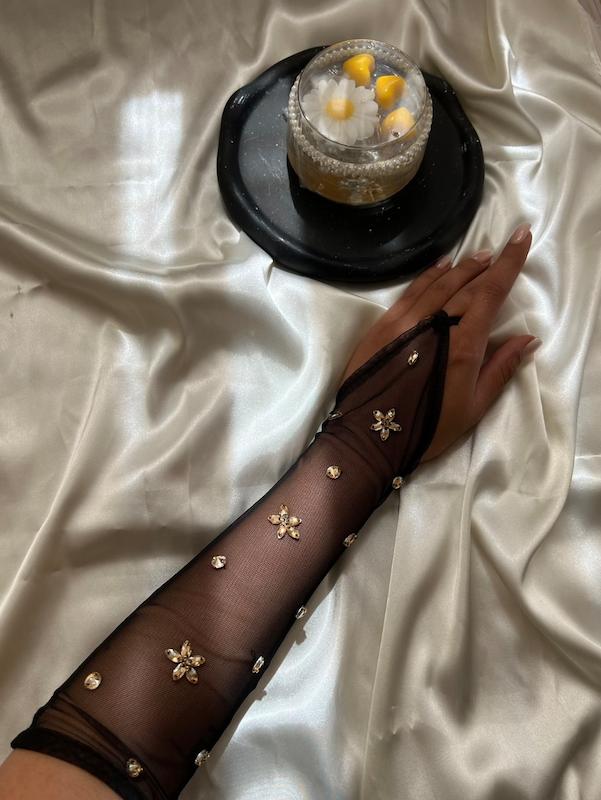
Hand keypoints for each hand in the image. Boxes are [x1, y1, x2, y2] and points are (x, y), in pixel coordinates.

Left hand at [339, 224, 538, 462]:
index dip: (508, 263)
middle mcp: (434, 324)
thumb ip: (500, 369)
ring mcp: (405, 321)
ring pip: (439, 283)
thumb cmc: (426, 428)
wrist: (369, 437)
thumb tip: (527, 339)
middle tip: (504, 246)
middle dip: (489, 263)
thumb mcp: (473, 407)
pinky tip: (441, 266)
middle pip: (467, 284)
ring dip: (462, 267)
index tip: (521, 237)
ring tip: (479, 256)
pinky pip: (411, 291)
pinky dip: (429, 276)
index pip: (490, 292)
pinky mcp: (383, 325)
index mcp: (462, 344)